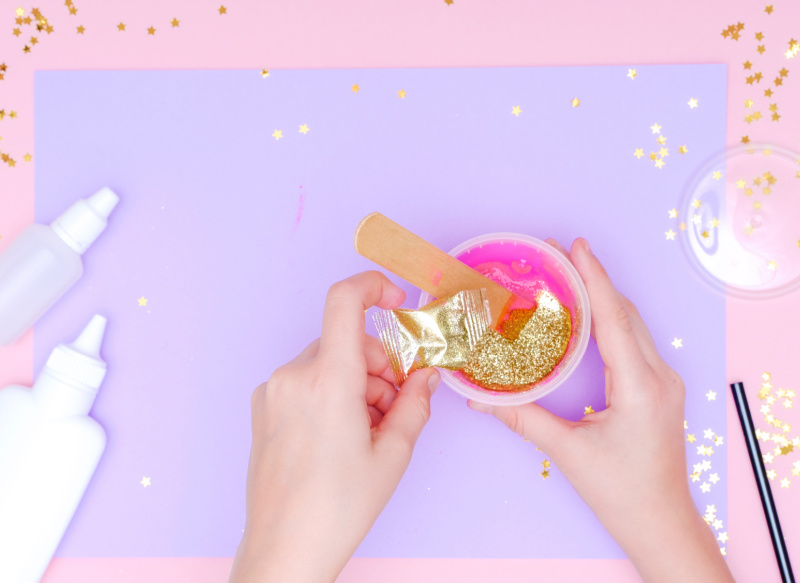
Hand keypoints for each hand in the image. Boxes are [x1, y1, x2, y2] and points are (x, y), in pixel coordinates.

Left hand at [229, 271, 439, 582]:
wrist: (284, 547)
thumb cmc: (337, 507)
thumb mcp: (393, 454)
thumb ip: (416, 403)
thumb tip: (427, 375)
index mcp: (327, 381)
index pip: (344, 301)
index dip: (374, 287)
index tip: (396, 300)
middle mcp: (293, 377)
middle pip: (346, 341)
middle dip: (379, 365)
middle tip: (396, 406)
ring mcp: (272, 391)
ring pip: (327, 362)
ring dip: (356, 383)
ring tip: (370, 430)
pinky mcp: (264, 407)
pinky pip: (306, 381)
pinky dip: (331, 393)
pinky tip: (342, 433)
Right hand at [468, 238, 733, 582]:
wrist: (661, 522)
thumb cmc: (622, 493)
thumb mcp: (567, 452)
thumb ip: (522, 418)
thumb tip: (479, 400)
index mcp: (640, 386)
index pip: (613, 319)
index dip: (594, 279)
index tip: (576, 248)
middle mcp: (659, 376)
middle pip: (625, 313)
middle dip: (594, 279)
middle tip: (560, 254)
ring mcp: (664, 381)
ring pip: (633, 324)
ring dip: (604, 297)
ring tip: (571, 275)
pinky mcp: (659, 389)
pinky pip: (635, 341)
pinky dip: (611, 319)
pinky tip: (590, 314)